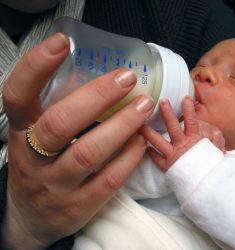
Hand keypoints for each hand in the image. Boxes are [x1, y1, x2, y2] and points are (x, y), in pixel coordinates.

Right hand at [2, 33, 153, 249]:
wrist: (31, 218)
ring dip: (121, 125)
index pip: (17, 96)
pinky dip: (128, 157)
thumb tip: (100, 76)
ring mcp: (55, 185)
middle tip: (127, 78)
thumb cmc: (40, 164)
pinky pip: (107, 180)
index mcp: (20, 132)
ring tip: (144, 105)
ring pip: (87, 153)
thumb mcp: (35, 136)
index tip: (61, 43)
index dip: (35, 67)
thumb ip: (58, 109)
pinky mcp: (77, 206)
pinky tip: (142, 140)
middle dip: (96, 97)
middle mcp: (32, 158)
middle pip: (59, 124)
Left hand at [141, 97, 224, 171]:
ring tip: (140, 123)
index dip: (189, 110)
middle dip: (167, 113)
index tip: (185, 98)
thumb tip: (210, 131)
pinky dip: (150, 153)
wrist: (207, 182)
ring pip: (158, 141)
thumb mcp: (217, 147)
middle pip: (173, 127)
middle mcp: (183, 145)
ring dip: (149, 132)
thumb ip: (213, 138)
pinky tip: (143, 146)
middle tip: (161, 101)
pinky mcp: (168, 166)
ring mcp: (174, 155)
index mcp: (196, 140)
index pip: (192, 121)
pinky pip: (156, 159)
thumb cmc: (211, 163)